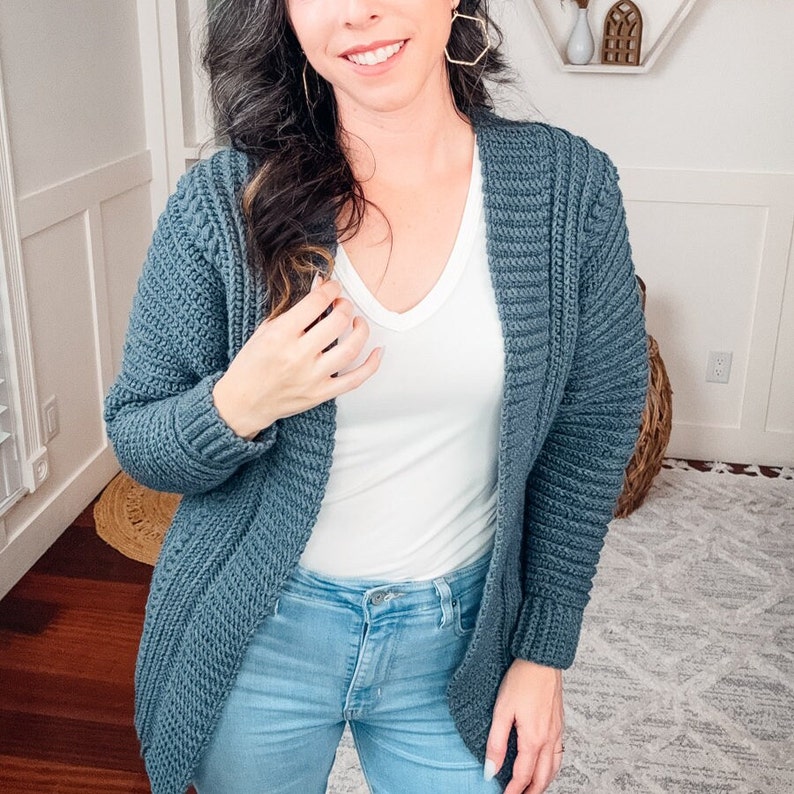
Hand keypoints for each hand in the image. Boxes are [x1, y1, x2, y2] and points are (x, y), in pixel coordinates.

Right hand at [212, 279, 380, 438]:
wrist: (244, 402)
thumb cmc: (252, 364)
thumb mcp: (265, 330)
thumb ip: (293, 310)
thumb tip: (320, 288)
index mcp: (280, 336)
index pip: (316, 303)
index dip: (330, 289)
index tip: (333, 287)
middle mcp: (298, 356)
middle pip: (337, 323)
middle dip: (345, 307)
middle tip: (343, 305)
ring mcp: (312, 377)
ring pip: (351, 349)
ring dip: (361, 330)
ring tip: (357, 323)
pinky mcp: (322, 394)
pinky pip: (355, 379)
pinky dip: (371, 365)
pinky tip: (377, 351)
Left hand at [484, 659, 564, 793]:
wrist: (541, 659)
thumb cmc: (521, 680)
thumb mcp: (501, 710)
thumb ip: (496, 743)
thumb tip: (491, 770)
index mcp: (533, 739)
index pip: (523, 776)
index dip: (513, 791)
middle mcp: (549, 739)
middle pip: (542, 778)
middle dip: (531, 792)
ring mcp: (557, 731)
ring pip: (554, 768)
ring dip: (543, 782)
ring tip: (532, 788)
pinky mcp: (559, 722)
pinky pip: (559, 753)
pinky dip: (553, 767)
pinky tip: (547, 764)